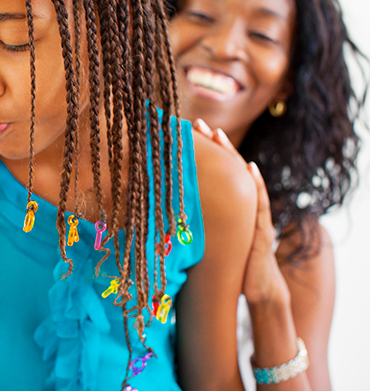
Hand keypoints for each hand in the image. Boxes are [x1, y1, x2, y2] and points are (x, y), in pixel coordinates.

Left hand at [192, 119, 288, 304]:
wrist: (257, 290)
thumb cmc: (227, 267)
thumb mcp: (203, 244)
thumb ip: (186, 229)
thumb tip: (150, 222)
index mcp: (226, 209)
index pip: (211, 175)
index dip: (199, 155)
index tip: (181, 134)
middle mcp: (240, 207)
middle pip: (225, 169)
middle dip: (212, 145)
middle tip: (196, 123)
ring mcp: (253, 216)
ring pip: (242, 180)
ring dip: (231, 156)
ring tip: (219, 135)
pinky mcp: (262, 231)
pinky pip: (261, 205)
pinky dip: (258, 186)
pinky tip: (251, 169)